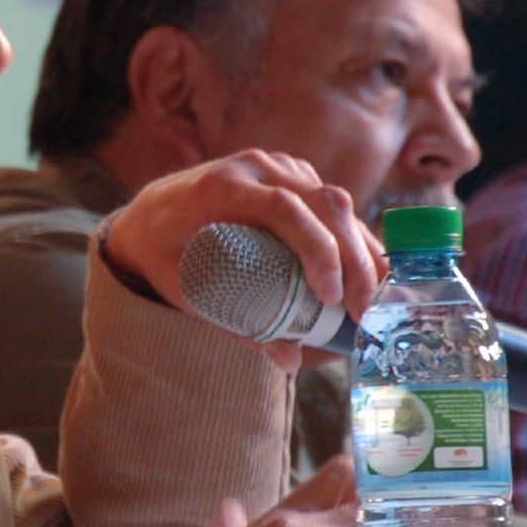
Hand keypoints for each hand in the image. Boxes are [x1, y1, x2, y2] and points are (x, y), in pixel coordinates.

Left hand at [104, 151, 385, 367]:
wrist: (152, 212)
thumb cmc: (164, 252)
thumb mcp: (185, 290)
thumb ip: (234, 322)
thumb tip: (289, 360)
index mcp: (223, 187)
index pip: (284, 208)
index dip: (316, 249)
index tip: (330, 297)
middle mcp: (254, 168)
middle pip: (322, 202)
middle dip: (353, 258)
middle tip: (363, 310)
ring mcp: (276, 167)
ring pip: (336, 201)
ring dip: (362, 249)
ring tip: (374, 298)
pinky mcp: (292, 175)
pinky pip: (331, 203)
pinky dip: (353, 237)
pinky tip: (366, 272)